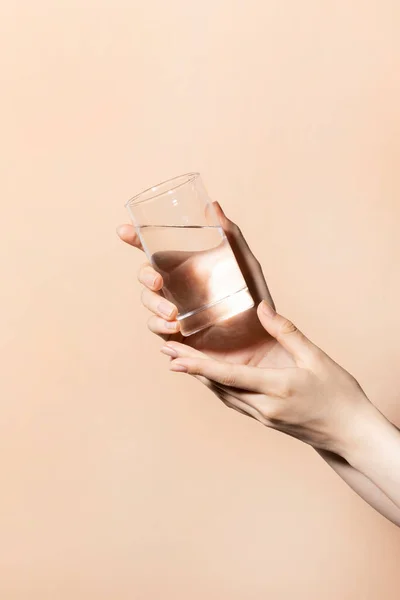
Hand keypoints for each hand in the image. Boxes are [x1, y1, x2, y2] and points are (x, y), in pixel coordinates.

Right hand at [117, 203, 294, 376]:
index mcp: (187, 268)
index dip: (136, 240)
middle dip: (145, 277)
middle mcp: (177, 288)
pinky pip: (157, 328)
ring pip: (148, 302)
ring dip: (153, 305)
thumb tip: (213, 205)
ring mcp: (174, 310)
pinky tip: (172, 327)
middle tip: (158, 282)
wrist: (262, 342)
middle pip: (146, 277)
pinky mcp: (176, 335)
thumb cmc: (256, 302)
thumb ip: (231, 236)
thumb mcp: (246, 265)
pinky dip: (159, 326)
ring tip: (172, 313)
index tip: (124, 230)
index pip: (155, 251)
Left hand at [162, 301, 372, 454]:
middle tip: (167, 353)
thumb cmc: (339, 394)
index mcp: (276, 388)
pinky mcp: (265, 420)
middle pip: (218, 386)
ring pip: (223, 396)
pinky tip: (209, 379)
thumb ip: (287, 332)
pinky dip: (217, 387)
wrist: (350, 434)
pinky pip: (234, 402)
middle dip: (190, 369)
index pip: (228, 376)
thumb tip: (262, 307)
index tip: (174, 357)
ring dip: (200, 379)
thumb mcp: (316, 358)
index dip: (198, 366)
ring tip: (180, 362)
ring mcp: (263, 417)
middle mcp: (263, 406)